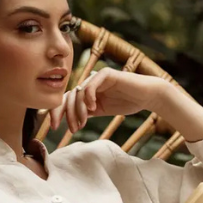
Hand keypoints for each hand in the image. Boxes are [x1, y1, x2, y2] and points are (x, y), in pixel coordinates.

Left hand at [47, 68, 167, 134]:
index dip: (58, 112)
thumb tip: (70, 122)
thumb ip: (87, 113)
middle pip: (69, 96)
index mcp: (87, 92)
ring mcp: (97, 78)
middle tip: (70, 128)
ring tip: (82, 122)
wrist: (147, 96)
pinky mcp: (106, 74)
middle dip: (66, 114)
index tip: (55, 127)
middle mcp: (89, 83)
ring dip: (78, 110)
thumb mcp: (103, 111)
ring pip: (78, 93)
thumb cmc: (128, 102)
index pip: (67, 100)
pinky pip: (91, 85)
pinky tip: (92, 108)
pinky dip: (88, 97)